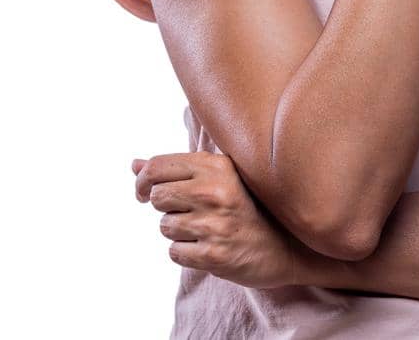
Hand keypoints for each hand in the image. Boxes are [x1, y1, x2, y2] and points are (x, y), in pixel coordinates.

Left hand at [132, 151, 304, 289]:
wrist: (284, 247)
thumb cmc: (246, 209)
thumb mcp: (219, 179)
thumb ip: (177, 170)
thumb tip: (134, 165)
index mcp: (218, 166)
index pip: (158, 166)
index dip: (143, 181)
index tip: (145, 192)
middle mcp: (216, 192)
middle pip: (157, 197)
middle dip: (167, 208)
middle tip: (190, 212)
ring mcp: (214, 224)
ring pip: (165, 227)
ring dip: (180, 232)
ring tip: (207, 230)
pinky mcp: (212, 255)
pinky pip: (174, 252)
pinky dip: (187, 253)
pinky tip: (210, 246)